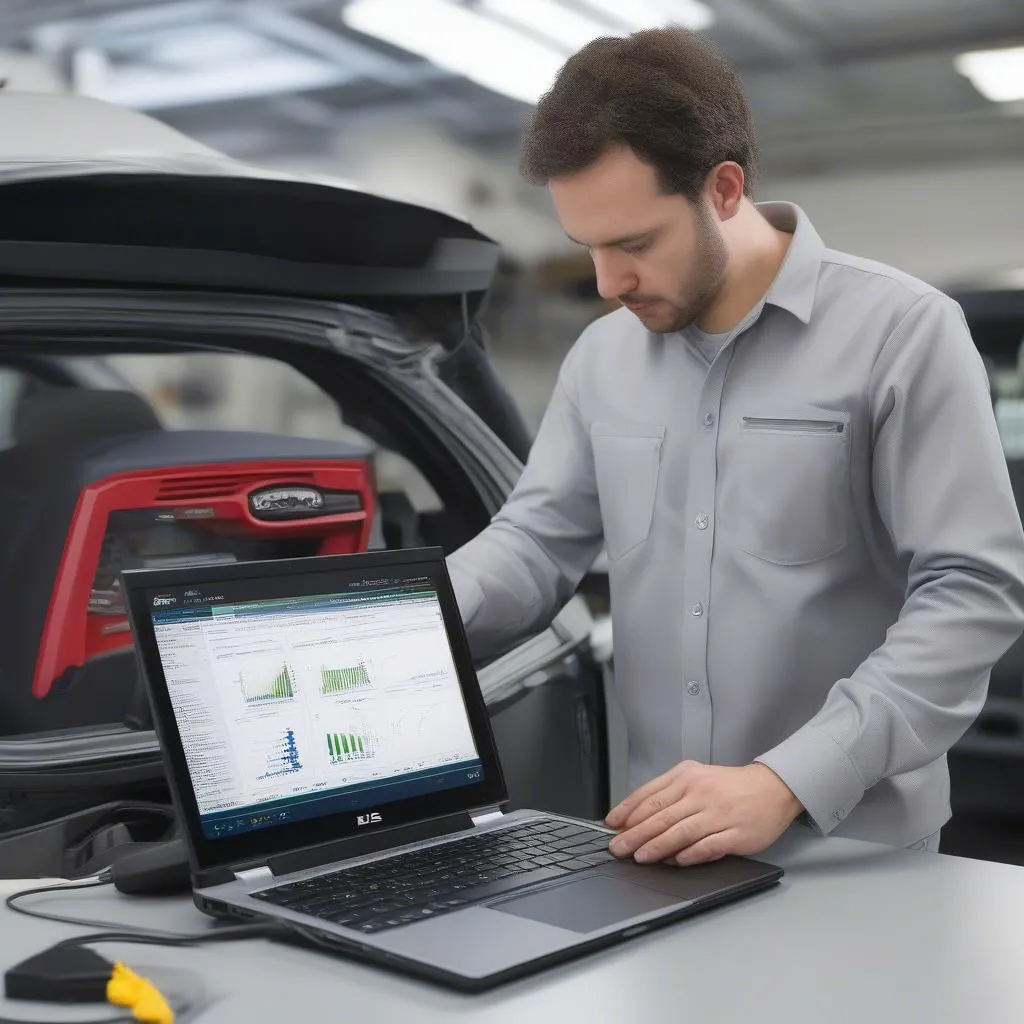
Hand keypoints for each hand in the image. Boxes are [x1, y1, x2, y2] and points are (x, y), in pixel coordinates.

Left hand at [604, 761, 802, 866]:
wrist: (772, 788)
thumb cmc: (728, 786)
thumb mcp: (695, 777)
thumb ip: (667, 793)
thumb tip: (634, 817)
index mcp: (686, 777)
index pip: (650, 794)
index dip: (628, 811)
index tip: (612, 825)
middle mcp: (700, 793)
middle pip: (661, 815)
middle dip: (636, 833)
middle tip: (618, 848)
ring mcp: (718, 813)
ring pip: (681, 831)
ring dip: (658, 846)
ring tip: (640, 857)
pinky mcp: (736, 833)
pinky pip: (710, 845)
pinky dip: (692, 853)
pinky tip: (677, 860)